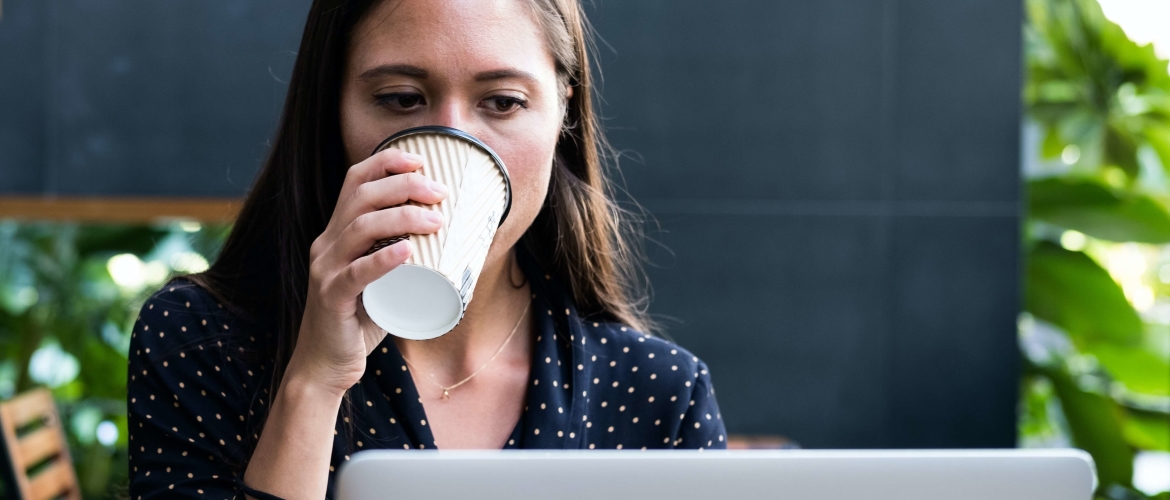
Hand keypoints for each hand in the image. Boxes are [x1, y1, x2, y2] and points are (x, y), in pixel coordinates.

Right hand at [287, 148, 447, 394]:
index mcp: (336, 234)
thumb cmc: (360, 320)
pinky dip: (383, 260)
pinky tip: (407, 252)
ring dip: (401, 218)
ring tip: (436, 221)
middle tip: (440, 193)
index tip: (421, 160)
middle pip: (361, 197)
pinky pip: (355, 274)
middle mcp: (326, 244)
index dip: (385, 163)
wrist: (325, 365)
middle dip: (403, 186)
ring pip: (360, 229)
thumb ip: (403, 258)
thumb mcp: (380, 279)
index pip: (354, 182)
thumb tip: (455, 241)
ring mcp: (326, 270)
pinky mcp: (330, 298)